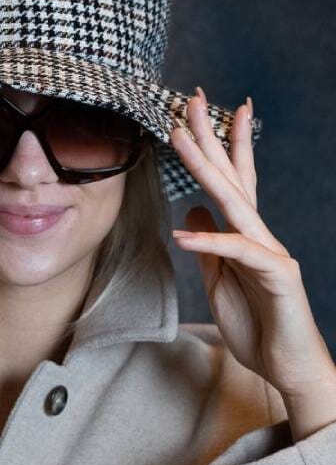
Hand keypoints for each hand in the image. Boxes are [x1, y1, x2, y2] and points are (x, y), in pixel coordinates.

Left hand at [169, 87, 334, 402]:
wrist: (287, 366)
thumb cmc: (256, 322)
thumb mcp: (218, 280)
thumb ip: (208, 246)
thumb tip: (192, 212)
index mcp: (244, 234)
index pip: (230, 180)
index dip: (215, 145)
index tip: (198, 113)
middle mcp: (259, 234)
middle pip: (232, 176)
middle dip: (211, 136)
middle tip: (194, 98)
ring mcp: (270, 251)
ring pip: (235, 201)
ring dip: (205, 168)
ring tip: (178, 138)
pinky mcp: (277, 276)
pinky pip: (239, 253)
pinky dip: (210, 242)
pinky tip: (183, 233)